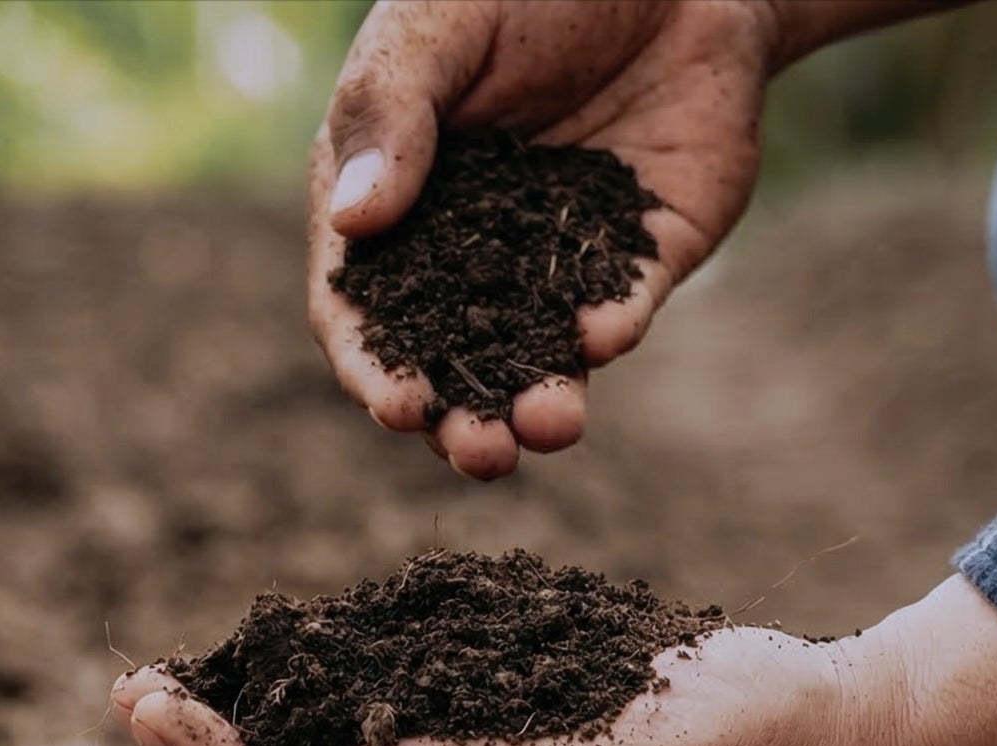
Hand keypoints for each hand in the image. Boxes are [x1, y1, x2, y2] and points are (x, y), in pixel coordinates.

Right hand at [311, 0, 773, 479]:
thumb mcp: (441, 24)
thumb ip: (393, 113)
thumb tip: (358, 222)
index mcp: (396, 203)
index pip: (365, 309)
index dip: (374, 367)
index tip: (395, 406)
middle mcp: (470, 252)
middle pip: (452, 363)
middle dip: (462, 420)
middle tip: (479, 451)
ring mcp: (555, 263)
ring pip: (538, 361)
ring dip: (539, 405)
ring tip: (547, 427)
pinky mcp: (638, 257)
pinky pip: (620, 306)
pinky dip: (611, 326)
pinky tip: (601, 333)